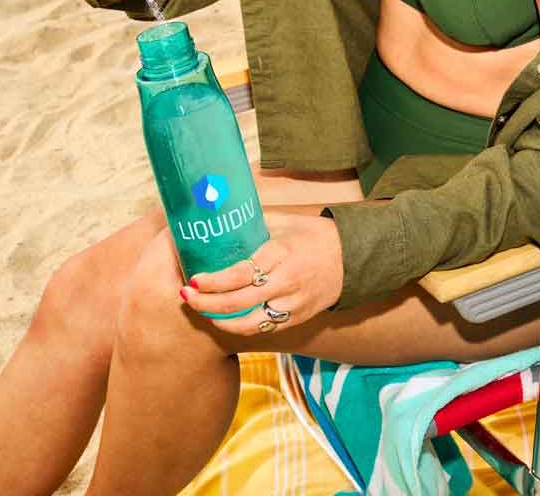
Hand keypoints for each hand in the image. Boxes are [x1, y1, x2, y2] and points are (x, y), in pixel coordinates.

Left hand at [181, 209, 343, 334]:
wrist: (353, 258)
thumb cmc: (315, 235)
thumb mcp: (285, 221)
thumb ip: (254, 221)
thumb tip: (221, 212)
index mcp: (281, 255)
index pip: (239, 274)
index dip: (213, 281)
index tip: (194, 278)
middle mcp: (286, 284)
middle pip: (238, 303)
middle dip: (207, 303)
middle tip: (186, 296)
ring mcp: (292, 305)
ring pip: (249, 324)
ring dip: (220, 321)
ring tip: (201, 311)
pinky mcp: (297, 318)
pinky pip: (263, 328)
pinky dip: (240, 326)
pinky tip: (225, 318)